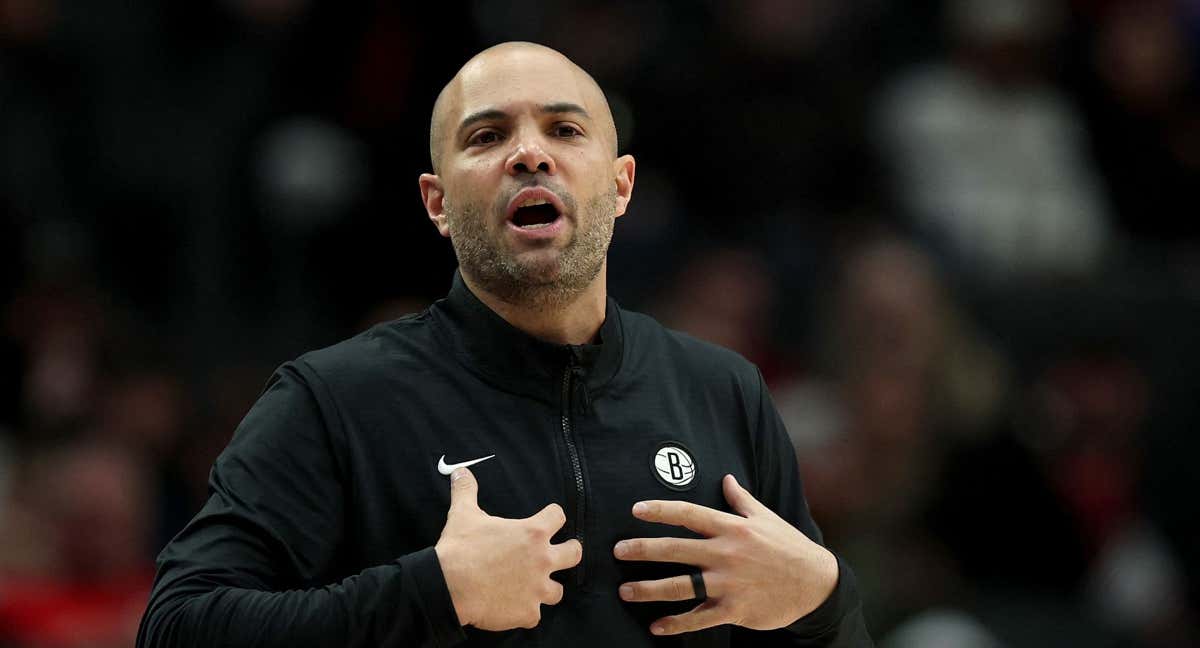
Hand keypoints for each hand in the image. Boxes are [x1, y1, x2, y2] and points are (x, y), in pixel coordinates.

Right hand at [434, 467, 582, 630]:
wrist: (448, 587)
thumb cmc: (460, 549)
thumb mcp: (463, 514)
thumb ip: (466, 490)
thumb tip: (459, 471)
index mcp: (532, 533)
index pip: (558, 516)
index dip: (552, 516)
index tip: (548, 519)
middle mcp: (542, 560)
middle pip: (574, 553)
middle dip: (569, 552)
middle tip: (560, 553)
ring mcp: (537, 589)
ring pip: (558, 591)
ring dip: (547, 588)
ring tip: (534, 587)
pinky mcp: (527, 613)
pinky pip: (535, 615)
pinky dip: (526, 612)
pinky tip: (514, 608)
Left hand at [613, 474, 837, 635]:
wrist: (816, 584)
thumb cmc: (789, 547)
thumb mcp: (766, 518)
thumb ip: (741, 499)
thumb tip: (726, 477)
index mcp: (732, 528)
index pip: (689, 514)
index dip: (661, 510)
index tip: (637, 510)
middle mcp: (726, 554)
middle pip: (676, 549)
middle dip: (642, 550)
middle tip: (617, 551)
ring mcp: (729, 583)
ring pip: (680, 586)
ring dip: (649, 589)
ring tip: (626, 591)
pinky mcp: (734, 609)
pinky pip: (699, 618)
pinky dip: (676, 624)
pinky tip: (657, 627)